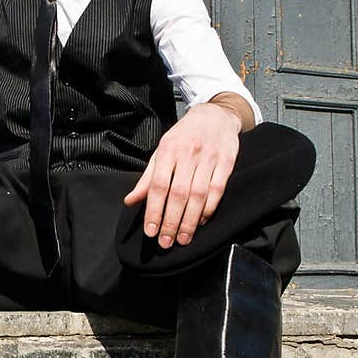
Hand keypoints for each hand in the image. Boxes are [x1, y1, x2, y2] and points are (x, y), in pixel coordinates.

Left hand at [123, 96, 249, 248]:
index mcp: (168, 150)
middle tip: (166, 242)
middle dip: (171, 221)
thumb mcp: (162, 152)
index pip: (158, 186)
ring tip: (182, 239)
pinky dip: (209, 209)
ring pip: (198, 195)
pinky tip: (202, 222)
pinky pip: (217, 190)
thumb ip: (147, 178)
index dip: (153, 210)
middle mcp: (188, 154)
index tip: (150, 231)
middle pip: (178, 194)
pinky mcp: (227, 162)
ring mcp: (209, 157)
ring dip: (190, 221)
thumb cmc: (184, 137)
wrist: (215, 114)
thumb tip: (130, 201)